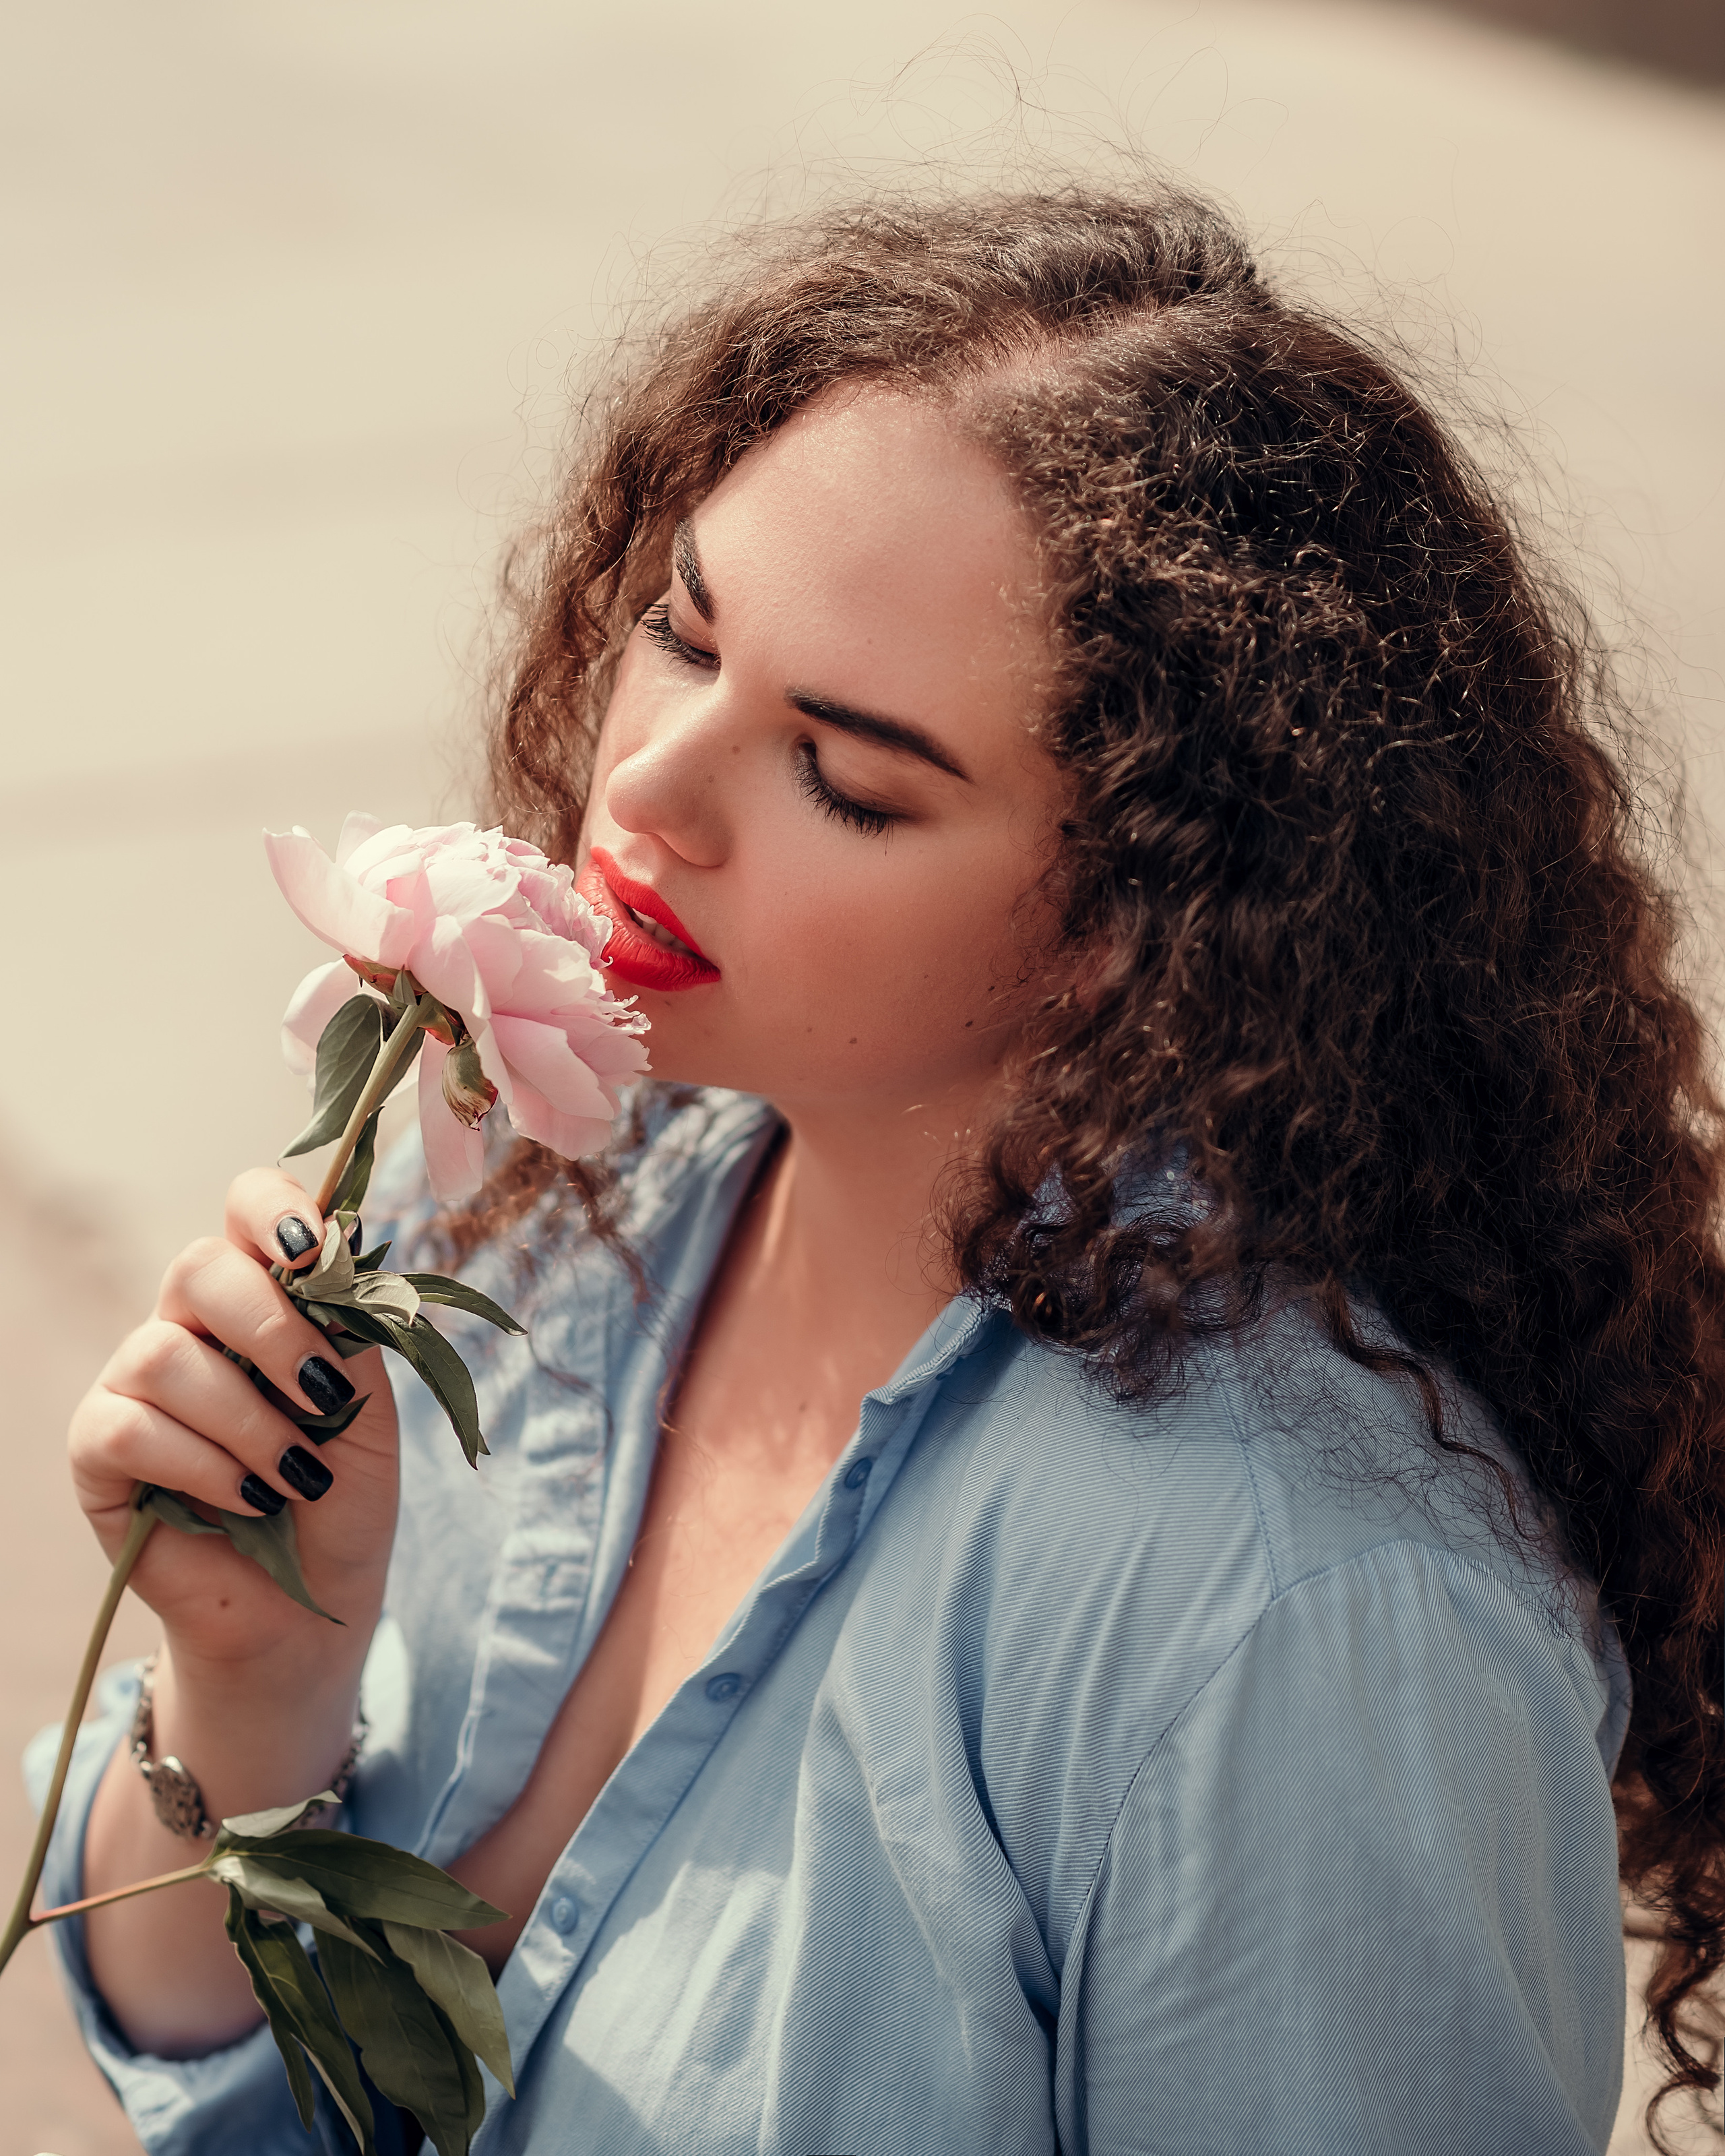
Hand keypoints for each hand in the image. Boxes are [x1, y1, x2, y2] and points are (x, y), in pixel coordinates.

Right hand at [69, 1168, 399, 1673]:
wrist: (311, 1605)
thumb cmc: (341, 1499)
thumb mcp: (369, 1412)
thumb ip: (351, 1334)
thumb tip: (340, 1251)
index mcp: (262, 1299)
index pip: (247, 1207)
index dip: (274, 1209)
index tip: (314, 1251)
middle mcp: (190, 1326)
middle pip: (196, 1266)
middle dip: (270, 1326)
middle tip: (322, 1392)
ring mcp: (134, 1384)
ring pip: (162, 1354)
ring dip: (246, 1420)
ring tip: (296, 1476)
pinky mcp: (98, 1452)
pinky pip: (129, 1427)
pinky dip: (202, 1465)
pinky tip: (247, 1498)